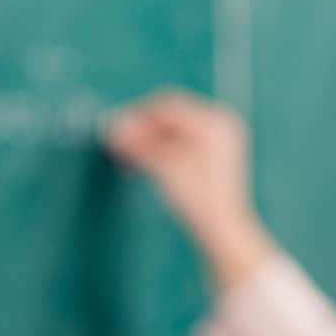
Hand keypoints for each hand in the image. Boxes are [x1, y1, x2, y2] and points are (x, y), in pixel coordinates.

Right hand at [106, 90, 275, 287]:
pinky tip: (144, 162)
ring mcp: (219, 139)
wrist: (222, 229)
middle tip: (117, 144)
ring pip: (174, 131)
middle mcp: (220, 124)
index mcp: (214, 121)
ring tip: (127, 157)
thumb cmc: (198, 200)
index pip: (167, 106)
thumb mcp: (164, 168)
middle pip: (170, 117)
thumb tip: (113, 128)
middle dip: (142, 130)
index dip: (137, 117)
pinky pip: (183, 142)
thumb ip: (138, 144)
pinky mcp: (215, 155)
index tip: (115, 130)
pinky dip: (162, 150)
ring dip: (148, 141)